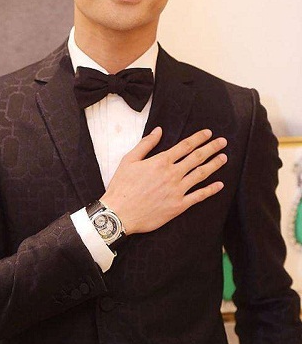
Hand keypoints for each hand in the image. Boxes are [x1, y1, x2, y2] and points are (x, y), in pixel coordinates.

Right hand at [100, 127, 226, 234]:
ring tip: (224, 158)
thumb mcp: (129, 160)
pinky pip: (199, 196)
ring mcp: (177, 190)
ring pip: (201, 175)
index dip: (198, 138)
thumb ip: (146, 144)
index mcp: (161, 161)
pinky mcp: (179, 206)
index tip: (208, 133)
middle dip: (211, 148)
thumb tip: (159, 130)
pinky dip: (211, 190)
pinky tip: (220, 185)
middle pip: (197, 158)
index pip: (185, 146)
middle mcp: (172, 174)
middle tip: (222, 142)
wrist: (120, 213)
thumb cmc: (122, 186)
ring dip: (214, 165)